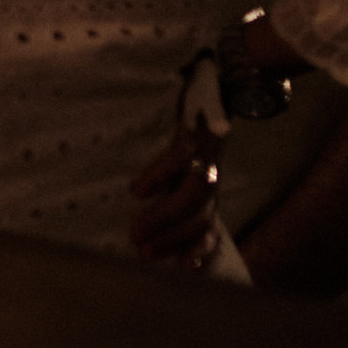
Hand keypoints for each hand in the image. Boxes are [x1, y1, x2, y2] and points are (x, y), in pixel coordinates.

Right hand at [130, 117, 224, 268]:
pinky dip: (161, 176)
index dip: (200, 248)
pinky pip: (181, 158)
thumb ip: (173, 182)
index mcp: (208, 184)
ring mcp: (206, 153)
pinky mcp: (196, 130)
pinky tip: (139, 190)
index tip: (184, 270)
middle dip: (173, 238)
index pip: (209, 223)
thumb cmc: (188, 120)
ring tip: (137, 230)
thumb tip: (136, 203)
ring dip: (165, 217)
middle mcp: (211, 173)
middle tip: (142, 252)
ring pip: (194, 193)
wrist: (211, 77)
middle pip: (200, 215)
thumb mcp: (184, 156)